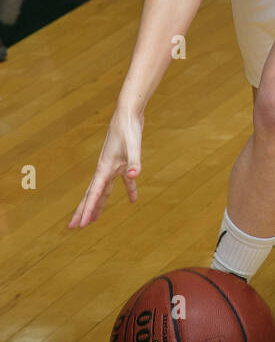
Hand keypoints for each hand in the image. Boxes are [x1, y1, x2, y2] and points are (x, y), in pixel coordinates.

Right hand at [69, 110, 142, 228]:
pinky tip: (133, 200)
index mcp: (105, 168)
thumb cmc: (128, 129)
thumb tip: (133, 177)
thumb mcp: (133, 146)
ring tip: (93, 220)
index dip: (87, 210)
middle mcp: (106, 169)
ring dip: (99, 205)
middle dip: (83, 211)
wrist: (128, 113)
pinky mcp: (123, 162)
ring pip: (104, 190)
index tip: (81, 225)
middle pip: (92, 195)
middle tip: (73, 227)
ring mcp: (113, 166)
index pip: (94, 194)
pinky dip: (129, 190)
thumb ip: (134, 162)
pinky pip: (124, 181)